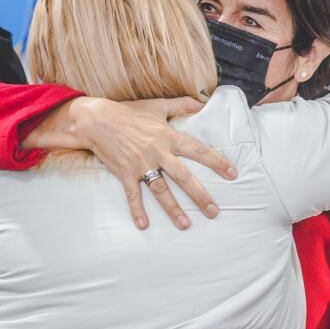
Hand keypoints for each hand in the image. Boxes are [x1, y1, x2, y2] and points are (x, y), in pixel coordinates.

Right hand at [25, 96, 237, 229]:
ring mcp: (140, 165)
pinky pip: (133, 195)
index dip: (216, 161)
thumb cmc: (128, 112)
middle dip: (200, 195)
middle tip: (214, 212)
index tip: (233, 174)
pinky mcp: (125, 173)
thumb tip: (203, 102)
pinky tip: (144, 226)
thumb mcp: (157, 105)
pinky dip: (137, 210)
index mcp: (167, 136)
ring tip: (186, 225)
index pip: (198, 150)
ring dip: (173, 209)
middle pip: (183, 177)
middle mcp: (157, 152)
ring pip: (160, 190)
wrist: (96, 120)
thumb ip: (182, 105)